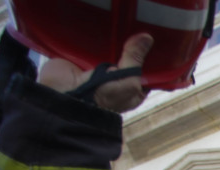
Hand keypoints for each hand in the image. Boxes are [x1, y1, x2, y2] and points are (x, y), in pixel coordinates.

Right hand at [38, 33, 152, 112]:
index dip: (151, 56)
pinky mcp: (84, 58)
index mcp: (134, 89)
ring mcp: (101, 68)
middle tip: (138, 25)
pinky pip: (94, 43)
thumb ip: (135, 60)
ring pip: (112, 49)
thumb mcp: (128, 81)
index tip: (155, 39)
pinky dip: (98, 35)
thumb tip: (147, 38)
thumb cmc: (102, 97)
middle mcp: (119, 78)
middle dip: (132, 44)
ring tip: (123, 21)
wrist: (64, 95)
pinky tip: (105, 22)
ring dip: (115, 38)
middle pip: (129, 56)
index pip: (147, 69)